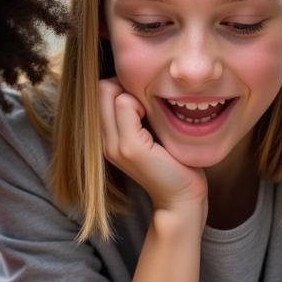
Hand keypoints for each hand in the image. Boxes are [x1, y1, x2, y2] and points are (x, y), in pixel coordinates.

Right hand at [99, 77, 206, 214]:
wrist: (181, 198)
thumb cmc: (174, 162)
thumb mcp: (151, 133)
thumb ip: (138, 113)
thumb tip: (136, 83)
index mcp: (107, 138)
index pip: (99, 91)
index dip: (122, 86)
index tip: (145, 102)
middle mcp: (103, 141)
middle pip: (100, 88)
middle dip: (125, 85)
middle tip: (148, 104)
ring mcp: (113, 145)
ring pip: (109, 92)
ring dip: (134, 94)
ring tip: (151, 113)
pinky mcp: (128, 147)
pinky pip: (125, 104)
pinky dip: (141, 103)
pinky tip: (156, 120)